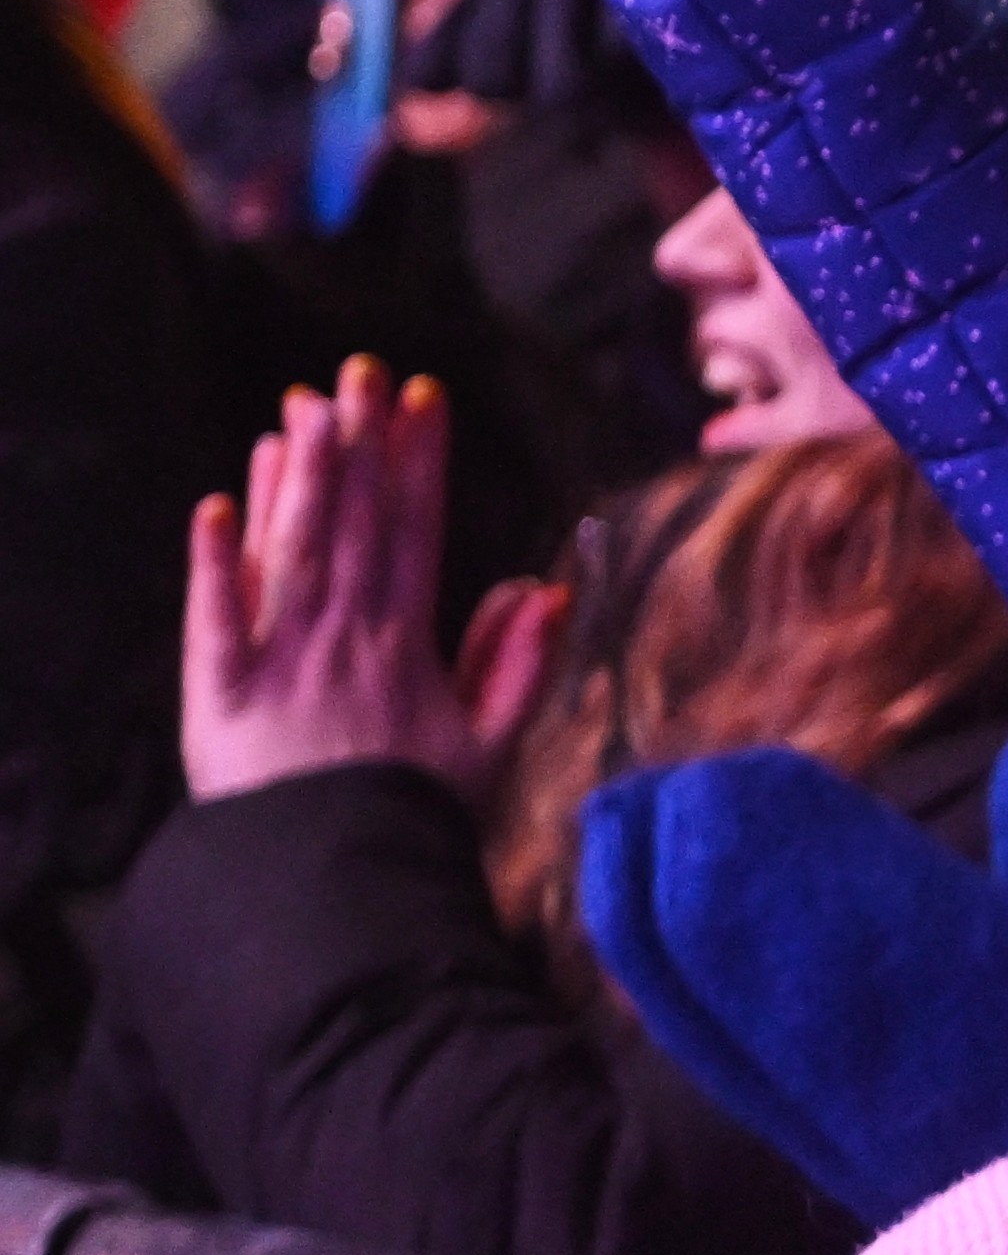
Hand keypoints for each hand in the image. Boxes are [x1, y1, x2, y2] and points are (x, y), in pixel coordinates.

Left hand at [183, 360, 565, 803]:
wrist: (334, 881)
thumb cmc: (408, 818)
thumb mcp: (486, 749)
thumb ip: (518, 666)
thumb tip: (547, 589)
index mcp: (406, 648)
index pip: (417, 535)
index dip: (420, 464)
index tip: (425, 401)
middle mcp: (344, 639)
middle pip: (353, 526)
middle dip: (358, 445)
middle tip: (360, 373)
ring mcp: (282, 660)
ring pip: (292, 553)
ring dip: (296, 479)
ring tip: (300, 410)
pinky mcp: (221, 691)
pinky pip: (216, 618)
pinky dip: (215, 563)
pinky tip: (214, 506)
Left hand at [583, 736, 1007, 1229]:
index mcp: (912, 954)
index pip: (775, 856)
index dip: (749, 801)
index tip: (753, 765)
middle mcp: (826, 1015)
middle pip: (693, 903)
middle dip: (667, 831)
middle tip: (665, 786)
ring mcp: (792, 1081)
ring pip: (666, 967)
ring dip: (633, 888)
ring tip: (624, 828)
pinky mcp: (785, 1128)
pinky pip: (687, 1029)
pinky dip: (653, 965)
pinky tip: (646, 925)